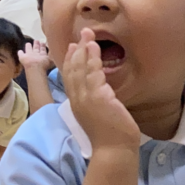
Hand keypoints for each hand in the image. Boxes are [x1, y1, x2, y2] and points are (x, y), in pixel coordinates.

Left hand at [18, 40, 51, 72]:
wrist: (36, 67)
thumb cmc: (44, 66)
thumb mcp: (52, 62)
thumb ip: (53, 57)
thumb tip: (54, 52)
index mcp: (43, 55)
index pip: (43, 50)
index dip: (43, 46)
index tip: (43, 42)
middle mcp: (36, 53)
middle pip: (36, 48)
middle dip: (36, 44)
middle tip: (36, 40)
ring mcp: (29, 54)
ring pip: (28, 48)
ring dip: (28, 46)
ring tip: (28, 43)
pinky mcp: (22, 57)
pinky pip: (20, 53)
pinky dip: (20, 52)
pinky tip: (20, 51)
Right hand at [65, 28, 140, 151]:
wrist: (114, 151)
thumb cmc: (111, 138)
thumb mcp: (101, 116)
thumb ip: (99, 103)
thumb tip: (105, 93)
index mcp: (77, 104)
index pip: (69, 78)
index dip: (70, 61)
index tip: (73, 47)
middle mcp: (77, 99)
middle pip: (72, 69)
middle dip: (76, 49)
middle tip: (82, 33)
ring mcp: (86, 98)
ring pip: (80, 68)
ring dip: (84, 50)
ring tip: (89, 36)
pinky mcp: (97, 97)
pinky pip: (92, 73)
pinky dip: (93, 59)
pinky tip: (95, 49)